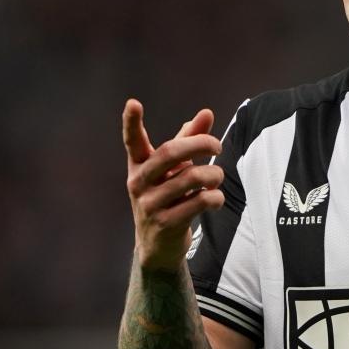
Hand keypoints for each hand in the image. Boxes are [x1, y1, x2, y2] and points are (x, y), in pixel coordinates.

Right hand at [123, 99, 224, 270]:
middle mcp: (139, 183)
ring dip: (213, 175)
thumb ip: (189, 140)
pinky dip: (215, 197)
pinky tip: (215, 199)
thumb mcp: (175, 169)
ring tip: (217, 178)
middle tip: (218, 146)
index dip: (131, 122)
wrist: (158, 246)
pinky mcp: (166, 224)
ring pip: (192, 178)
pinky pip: (199, 202)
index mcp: (139, 166)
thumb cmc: (168, 197)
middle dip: (200, 144)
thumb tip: (206, 112)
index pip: (132, 142)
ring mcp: (150, 205)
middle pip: (170, 153)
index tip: (133, 103)